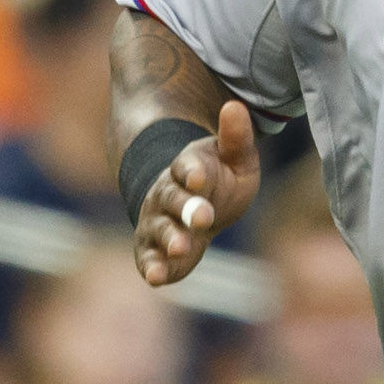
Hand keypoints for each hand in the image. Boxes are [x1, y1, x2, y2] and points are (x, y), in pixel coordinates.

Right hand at [132, 101, 261, 287]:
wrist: (192, 204)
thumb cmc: (218, 179)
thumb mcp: (235, 157)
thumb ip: (236, 137)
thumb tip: (235, 105)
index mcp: (188, 169)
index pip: (188, 167)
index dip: (193, 171)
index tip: (200, 176)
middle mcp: (167, 195)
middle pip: (174, 200)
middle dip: (187, 208)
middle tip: (203, 218)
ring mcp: (157, 222)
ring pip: (159, 229)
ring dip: (169, 238)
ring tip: (180, 247)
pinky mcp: (152, 249)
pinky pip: (148, 258)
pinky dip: (151, 267)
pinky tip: (157, 278)